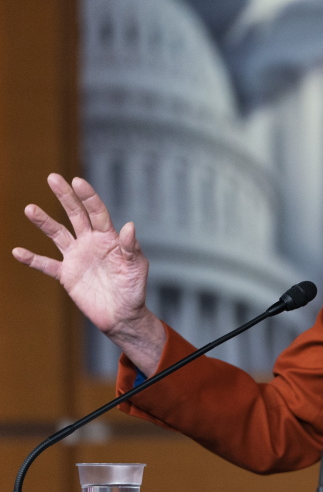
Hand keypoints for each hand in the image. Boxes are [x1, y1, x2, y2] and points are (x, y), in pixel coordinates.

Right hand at [12, 174, 163, 372]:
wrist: (122, 314)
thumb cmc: (134, 288)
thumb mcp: (137, 267)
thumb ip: (131, 247)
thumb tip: (130, 226)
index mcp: (109, 238)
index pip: (97, 212)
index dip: (88, 197)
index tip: (77, 181)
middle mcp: (91, 243)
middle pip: (75, 215)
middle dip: (64, 196)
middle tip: (53, 177)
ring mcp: (77, 257)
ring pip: (58, 234)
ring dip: (44, 222)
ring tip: (30, 208)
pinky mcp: (67, 275)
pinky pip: (47, 265)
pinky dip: (33, 259)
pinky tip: (17, 252)